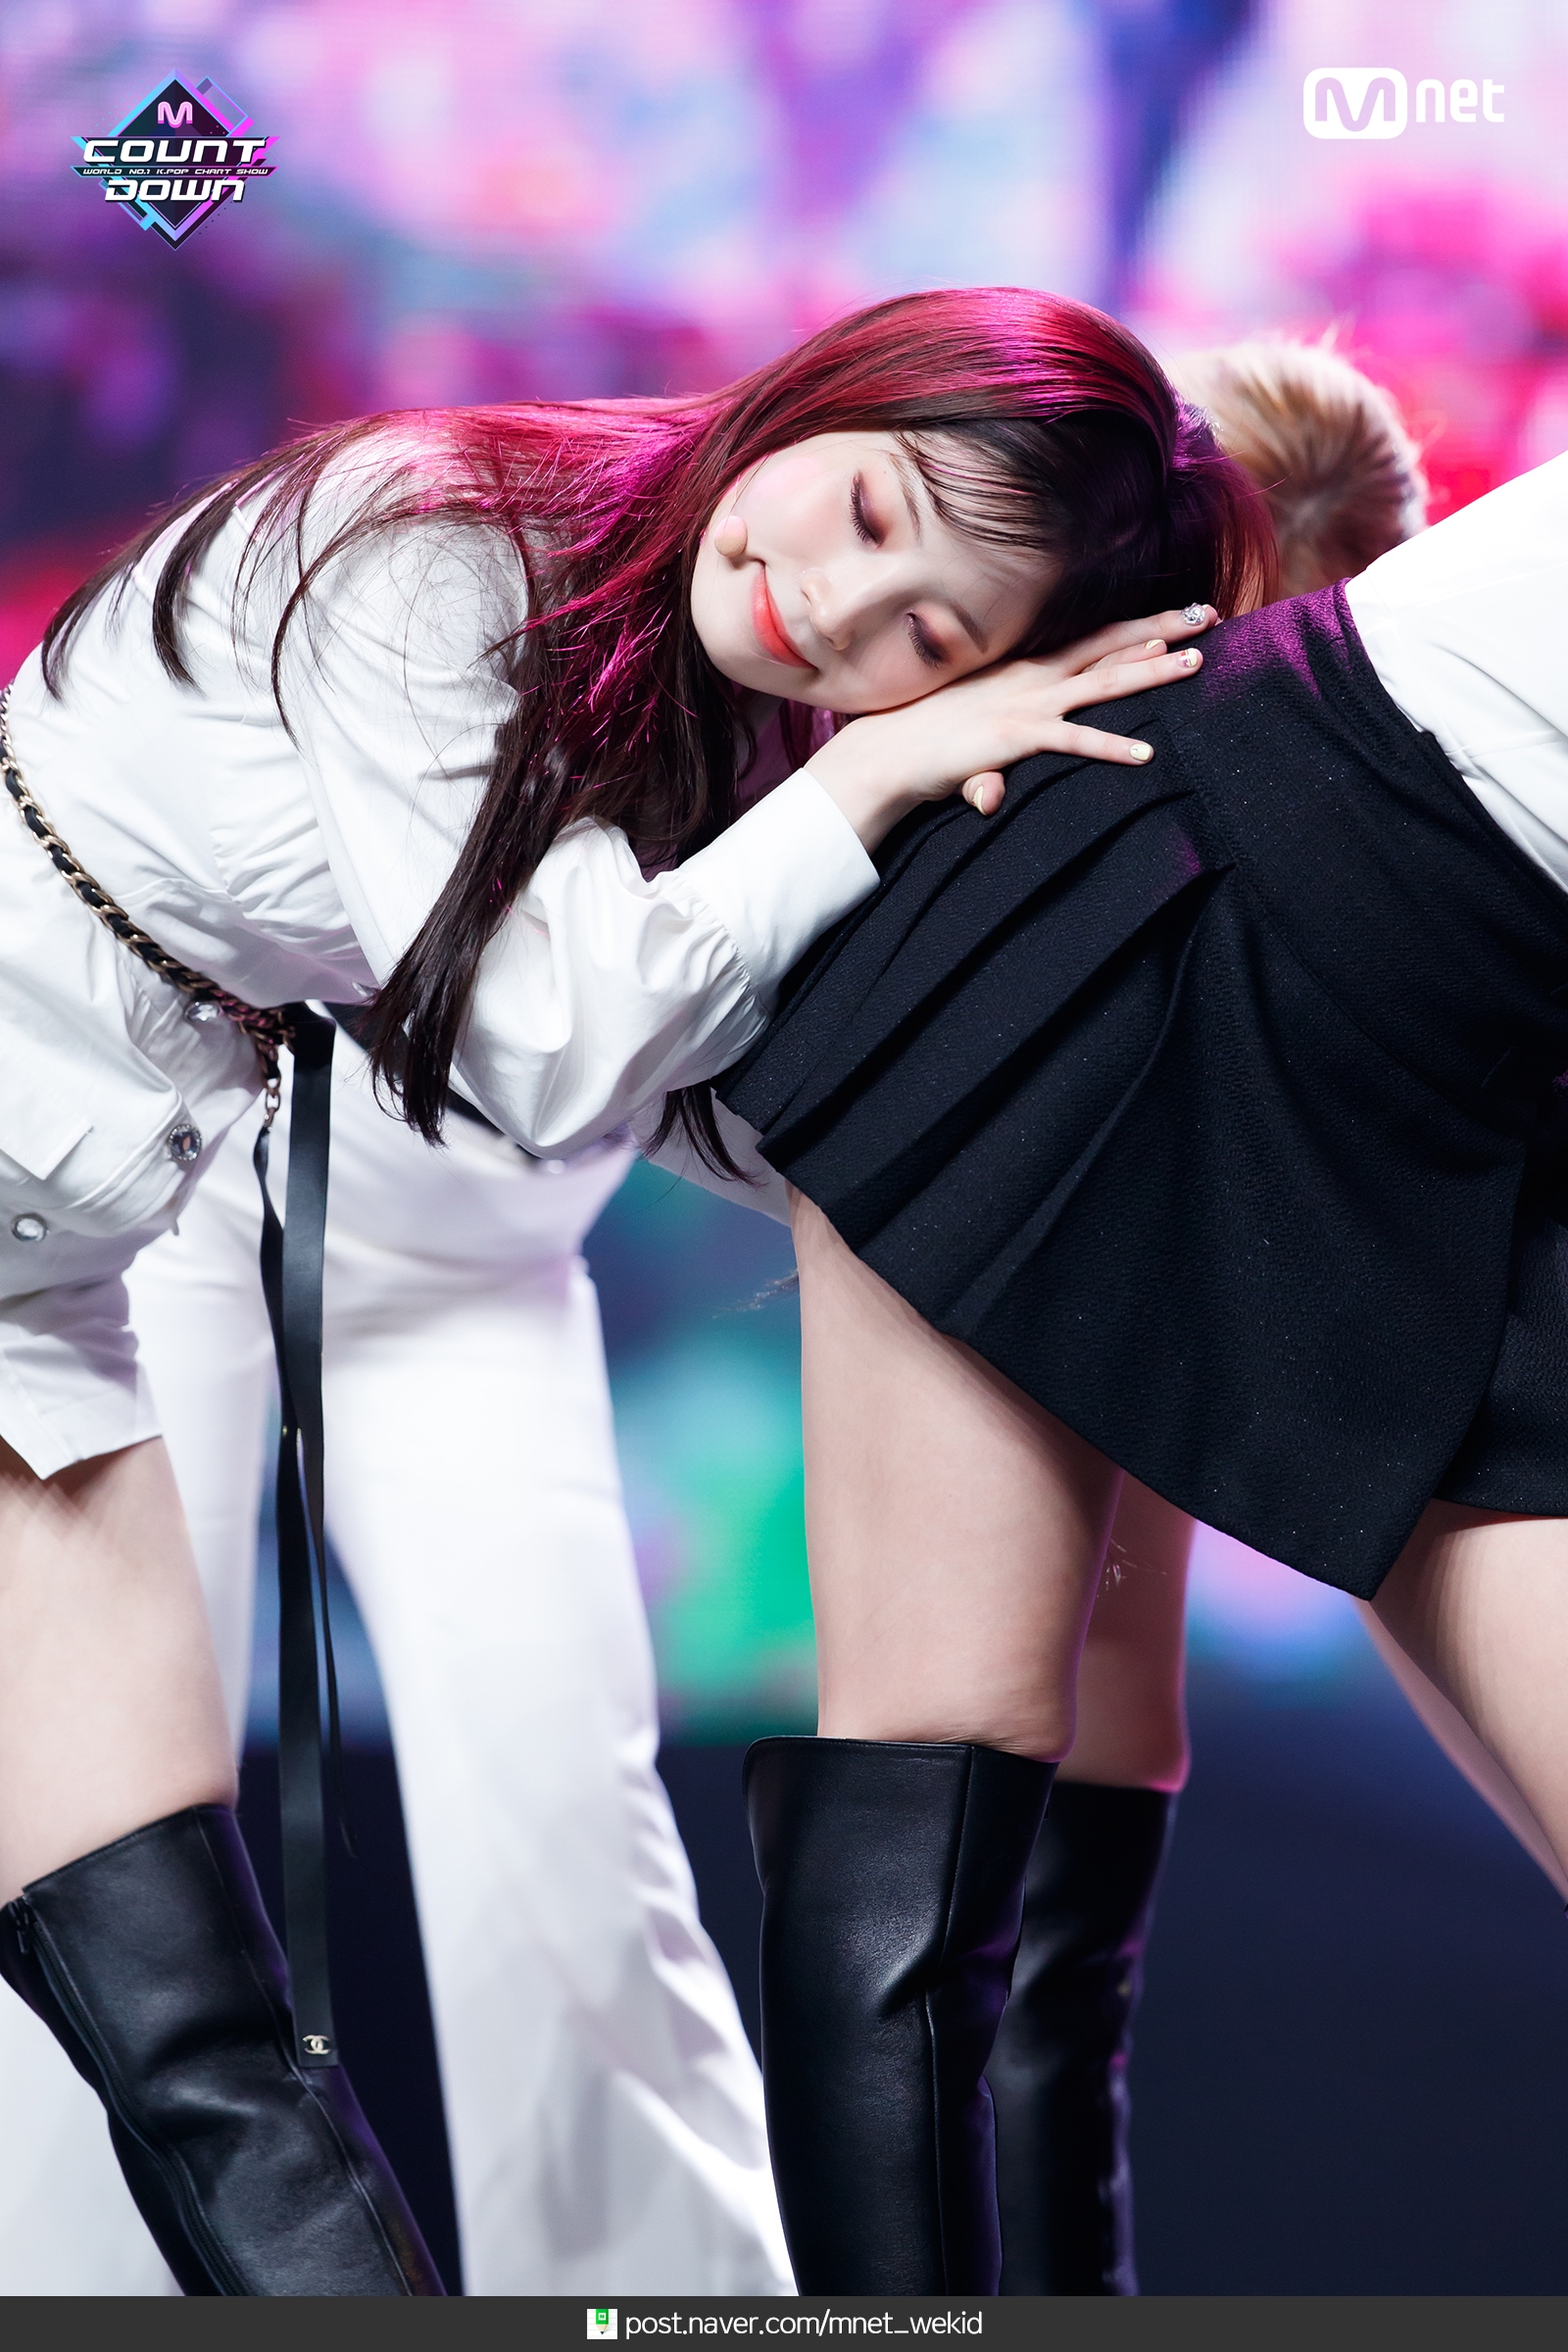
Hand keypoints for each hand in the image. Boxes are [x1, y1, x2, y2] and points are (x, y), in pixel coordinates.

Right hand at [804, 606, 1215, 849]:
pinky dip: (1111, 747)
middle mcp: (1033, 677)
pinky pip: (1073, 741)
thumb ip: (1017, 729)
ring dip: (1151, 673)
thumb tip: (1038, 736)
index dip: (1140, 624)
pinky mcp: (1016, 738)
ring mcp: (1027, 705)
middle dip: (1162, 628)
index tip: (1182, 610)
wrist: (884, 754)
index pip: (1095, 639)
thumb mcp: (982, 723)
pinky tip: (1147, 752)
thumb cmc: (926, 736)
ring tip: (1196, 664)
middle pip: (1110, 647)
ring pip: (1103, 684)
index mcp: (1027, 668)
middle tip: (1211, 613)